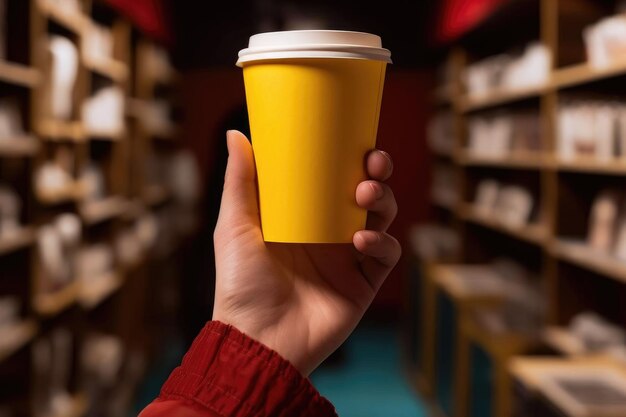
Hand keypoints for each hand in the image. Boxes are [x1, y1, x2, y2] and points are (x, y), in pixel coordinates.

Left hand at [212, 130, 400, 375]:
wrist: (258, 340)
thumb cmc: (240, 283)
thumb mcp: (235, 226)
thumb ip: (240, 181)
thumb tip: (237, 134)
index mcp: (303, 216)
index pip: (335, 177)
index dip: (351, 157)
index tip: (357, 138)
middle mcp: (329, 233)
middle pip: (366, 193)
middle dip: (377, 174)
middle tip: (372, 164)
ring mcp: (348, 258)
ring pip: (381, 218)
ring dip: (382, 201)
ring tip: (363, 195)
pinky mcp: (363, 284)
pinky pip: (386, 255)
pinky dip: (381, 242)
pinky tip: (360, 238)